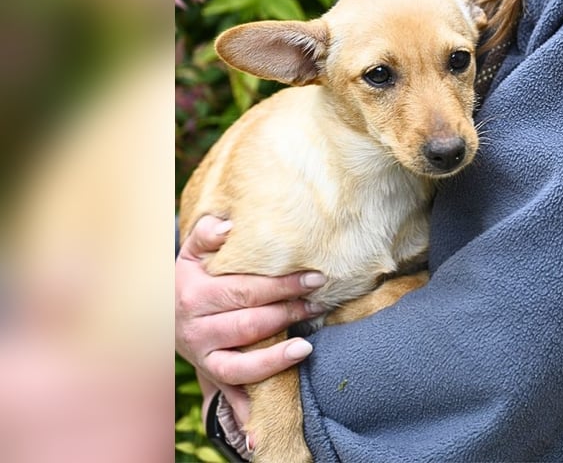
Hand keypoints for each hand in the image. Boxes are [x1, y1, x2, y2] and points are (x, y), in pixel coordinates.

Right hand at [175, 215, 327, 426]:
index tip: (314, 278)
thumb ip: (207, 235)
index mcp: (195, 296)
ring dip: (275, 359)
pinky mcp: (209, 375)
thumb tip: (228, 226)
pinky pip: (229, 394)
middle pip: (249, 324)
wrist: (158, 313)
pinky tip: (264, 421)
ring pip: (240, 364)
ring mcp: (202, 357)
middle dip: (288, 313)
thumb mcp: (192, 254)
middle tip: (318, 304)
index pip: (246, 290)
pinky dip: (245, 409)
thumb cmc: (189, 278)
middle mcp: (197, 330)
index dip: (282, 285)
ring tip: (306, 347)